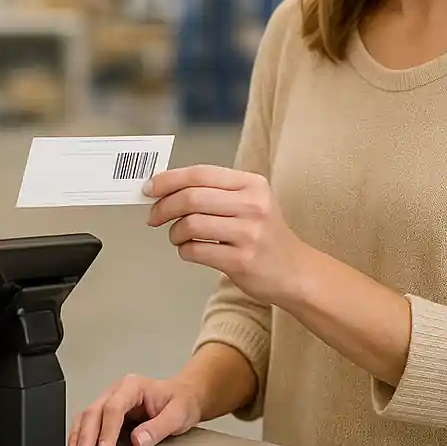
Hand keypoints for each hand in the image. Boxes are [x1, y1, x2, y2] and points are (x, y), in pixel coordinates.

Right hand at [68, 374, 202, 445]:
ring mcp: (110, 399)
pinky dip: (80, 433)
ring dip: (80, 434)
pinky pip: (89, 420)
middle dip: (88, 434)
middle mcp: (118, 390)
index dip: (108, 430)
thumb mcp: (177, 415)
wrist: (182, 397)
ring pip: (88, 414)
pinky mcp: (107, 410)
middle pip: (96, 410)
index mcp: (133, 386)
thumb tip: (138, 440)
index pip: (114, 407)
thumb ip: (158, 428)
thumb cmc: (179, 402)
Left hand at [145, 165, 308, 306]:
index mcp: (252, 184)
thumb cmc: (265, 234)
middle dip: (164, 206)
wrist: (296, 272)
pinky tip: (190, 250)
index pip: (201, 174)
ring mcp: (249, 233)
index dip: (169, 179)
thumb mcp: (250, 202)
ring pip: (191, 224)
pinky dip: (184, 250)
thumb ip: (214, 192)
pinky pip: (197, 250)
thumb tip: (165, 187)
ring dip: (174, 231)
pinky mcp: (242, 260)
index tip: (150, 188)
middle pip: (192, 198)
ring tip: (177, 236)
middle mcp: (253, 205)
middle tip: (154, 216)